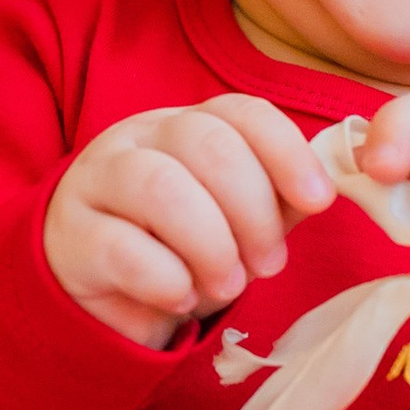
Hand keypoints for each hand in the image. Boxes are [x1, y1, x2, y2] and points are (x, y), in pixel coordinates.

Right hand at [45, 95, 334, 348]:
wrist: (99, 291)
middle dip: (253, 210)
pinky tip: (180, 297)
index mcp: (185, 124)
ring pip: (162, 187)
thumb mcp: (235, 218)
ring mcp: (96, 181)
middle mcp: (137, 138)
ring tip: (227, 285)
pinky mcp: (72, 236)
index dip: (287, 152)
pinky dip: (167, 279)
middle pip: (207, 145)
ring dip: (212, 245)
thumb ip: (280, 198)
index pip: (242, 112)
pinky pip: (125, 248)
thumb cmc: (178, 248)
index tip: (319, 202)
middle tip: (269, 263)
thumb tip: (337, 186)